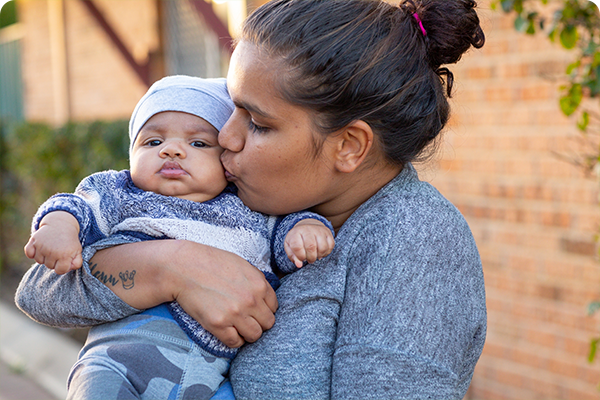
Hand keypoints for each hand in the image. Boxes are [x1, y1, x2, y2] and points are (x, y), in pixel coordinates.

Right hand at [24, 211, 81, 274]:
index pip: (60, 271)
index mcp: (64, 255)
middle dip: (54, 261)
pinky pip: (29, 254)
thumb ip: (77, 263)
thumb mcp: (77, 250)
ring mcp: (42, 246)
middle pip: (49, 266)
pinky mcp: (33, 241)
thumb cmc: (69, 240)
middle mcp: (52, 252)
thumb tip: (68, 269)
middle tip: (58, 251)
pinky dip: (32, 252)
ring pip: (39, 261)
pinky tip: (40, 248)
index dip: (62, 267)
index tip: (64, 260)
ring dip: (44, 257)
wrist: (61, 224)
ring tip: (50, 248)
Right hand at [91, 240, 278, 347]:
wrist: (183, 266)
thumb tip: (265, 296)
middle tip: (246, 319)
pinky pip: (235, 342)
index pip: (274, 307)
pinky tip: (227, 331)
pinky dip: (233, 340)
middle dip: (259, 322)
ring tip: (237, 327)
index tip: (255, 309)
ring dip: (247, 333)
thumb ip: (256, 281)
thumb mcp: (241, 265)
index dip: (264, 309)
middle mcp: (251, 300)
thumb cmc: (210, 262)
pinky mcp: (218, 324)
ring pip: (255, 336)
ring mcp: (235, 313)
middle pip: (268, 323)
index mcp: (259, 283)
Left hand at [284, 218, 334, 267]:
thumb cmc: (297, 240)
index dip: (300, 256)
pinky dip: (326, 253)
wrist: (307, 227)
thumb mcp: (290, 247)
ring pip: (322, 247)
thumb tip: (299, 265)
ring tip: (315, 256)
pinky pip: (330, 246)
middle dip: (310, 258)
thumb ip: (292, 256)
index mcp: (296, 232)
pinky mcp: (328, 232)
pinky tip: (320, 252)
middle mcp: (308, 229)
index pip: (297, 246)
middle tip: (309, 260)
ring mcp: (319, 230)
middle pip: (311, 247)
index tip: (301, 258)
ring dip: (319, 255)